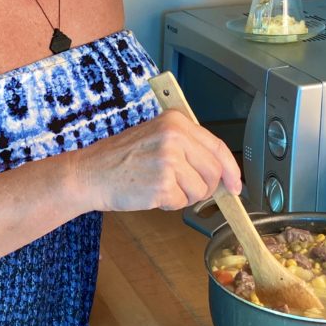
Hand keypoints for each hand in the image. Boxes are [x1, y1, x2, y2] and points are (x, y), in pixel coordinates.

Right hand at [76, 111, 241, 212]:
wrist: (89, 173)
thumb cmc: (121, 158)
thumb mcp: (156, 137)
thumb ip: (189, 147)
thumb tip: (222, 172)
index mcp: (176, 121)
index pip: (217, 146)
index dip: (231, 169)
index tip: (236, 184)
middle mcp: (174, 137)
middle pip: (214, 172)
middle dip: (205, 187)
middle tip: (183, 188)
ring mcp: (168, 161)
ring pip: (200, 190)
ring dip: (184, 196)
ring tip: (160, 185)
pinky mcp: (162, 185)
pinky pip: (181, 203)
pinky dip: (168, 204)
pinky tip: (150, 192)